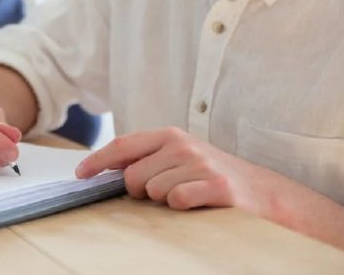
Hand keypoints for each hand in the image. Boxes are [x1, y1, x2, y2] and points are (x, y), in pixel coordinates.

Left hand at [75, 126, 279, 217]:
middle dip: (139, 191)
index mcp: (169, 136)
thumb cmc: (211, 175)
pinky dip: (182, 207)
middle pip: (132, 176)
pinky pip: (177, 201)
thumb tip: (107, 169)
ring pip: (153, 191)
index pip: (122, 145)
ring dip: (164, 200)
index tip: (80, 175)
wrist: (263, 191)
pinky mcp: (216, 186)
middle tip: (163, 191)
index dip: (97, 161)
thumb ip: (147, 158)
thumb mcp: (179, 157)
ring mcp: (199, 164)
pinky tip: (197, 202)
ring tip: (187, 194)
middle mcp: (182, 145)